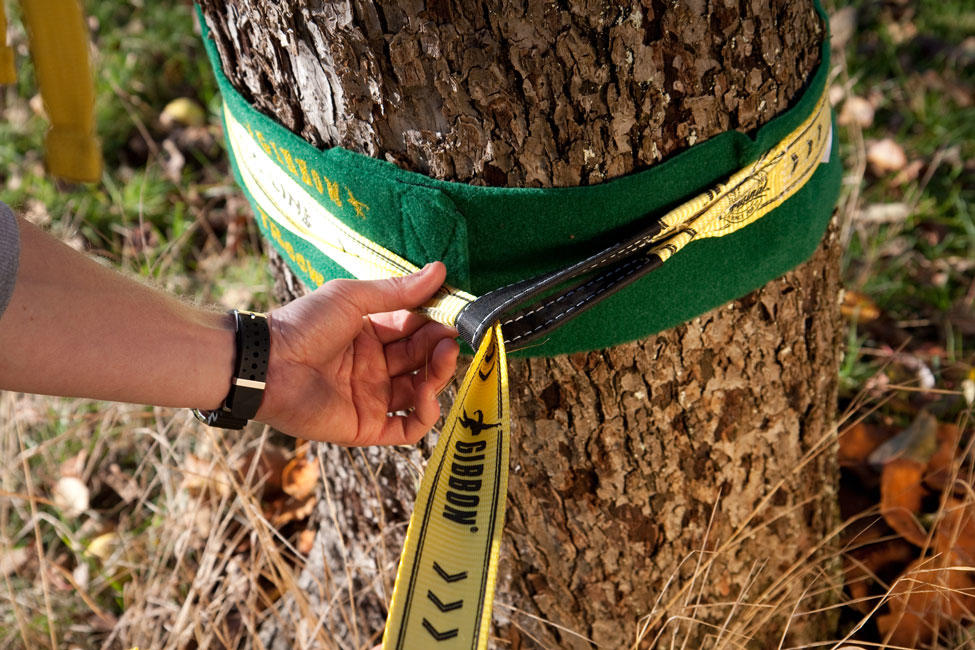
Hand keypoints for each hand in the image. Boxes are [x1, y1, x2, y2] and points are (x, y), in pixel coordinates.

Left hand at [255, 262, 459, 445]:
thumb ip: (397, 291)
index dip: (436, 324)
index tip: (457, 315)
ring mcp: (372, 398)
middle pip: (422, 360)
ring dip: (438, 377)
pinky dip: (426, 415)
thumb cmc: (304, 325)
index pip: (415, 330)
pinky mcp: (367, 427)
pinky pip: (408, 428)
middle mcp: (374, 367)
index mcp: (370, 334)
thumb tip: (439, 270)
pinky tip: (428, 396)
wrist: (267, 364)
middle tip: (453, 339)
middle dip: (440, 349)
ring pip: (421, 392)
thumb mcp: (352, 298)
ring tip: (443, 359)